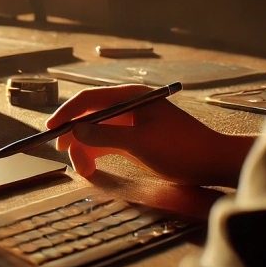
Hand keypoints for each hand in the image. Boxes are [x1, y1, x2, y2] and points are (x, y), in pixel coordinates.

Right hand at [48, 85, 253, 185]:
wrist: (215, 164)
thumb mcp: (140, 142)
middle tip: (61, 152)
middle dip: (74, 134)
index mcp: (131, 97)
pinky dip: (96, 155)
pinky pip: (106, 144)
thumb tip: (73, 131)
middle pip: (89, 116)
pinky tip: (90, 169)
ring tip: (81, 169)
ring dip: (84, 149)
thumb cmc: (182, 148)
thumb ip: (105, 136)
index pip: (89, 99)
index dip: (67, 112)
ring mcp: (131, 124)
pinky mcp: (134, 140)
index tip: (50, 128)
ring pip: (96, 133)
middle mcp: (128, 107)